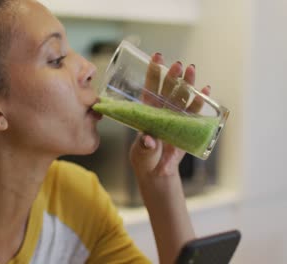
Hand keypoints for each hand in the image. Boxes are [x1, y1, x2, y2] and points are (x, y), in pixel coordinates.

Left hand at [129, 53, 209, 185]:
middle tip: (177, 64)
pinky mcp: (187, 126)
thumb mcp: (142, 153)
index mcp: (147, 113)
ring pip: (182, 97)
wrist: (157, 170)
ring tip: (191, 69)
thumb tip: (148, 140)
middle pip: (167, 90)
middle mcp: (162, 111)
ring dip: (187, 84)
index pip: (149, 89)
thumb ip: (145, 147)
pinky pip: (195, 112)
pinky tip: (206, 89)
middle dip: (172, 76)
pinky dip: (201, 101)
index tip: (156, 56)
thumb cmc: (145, 158)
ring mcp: (175, 117)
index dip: (153, 73)